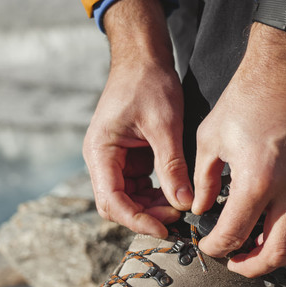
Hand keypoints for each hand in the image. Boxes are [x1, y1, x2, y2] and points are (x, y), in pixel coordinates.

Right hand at [83, 0, 193, 236]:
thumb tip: (184, 204)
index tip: (164, 229)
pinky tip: (177, 194)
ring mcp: (114, 161)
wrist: (143, 57)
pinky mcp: (128, 159)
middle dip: (145, 216)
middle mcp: (102, 160)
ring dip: (152, 208)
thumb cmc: (148, 83)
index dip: (137, 220)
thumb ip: (172, 167)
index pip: (112, 200)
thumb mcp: (165, 125)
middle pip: (117, 205)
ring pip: (129, 199)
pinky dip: (156, 194)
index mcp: (100, 152)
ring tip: (182, 207)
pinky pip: (138, 187)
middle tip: (179, 219)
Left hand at [192, 21, 285, 276]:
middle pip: (277, 252)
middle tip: (233, 263)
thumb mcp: (210, 137)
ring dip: (280, 254)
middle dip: (252, 266)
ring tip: (256, 249)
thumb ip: (204, 180)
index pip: (233, 234)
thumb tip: (201, 208)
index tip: (206, 247)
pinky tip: (273, 221)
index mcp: (256, 180)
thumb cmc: (246, 96)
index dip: (215, 248)